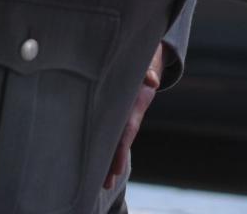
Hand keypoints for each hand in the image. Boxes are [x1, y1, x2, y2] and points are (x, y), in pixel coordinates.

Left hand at [104, 43, 163, 189]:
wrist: (148, 61)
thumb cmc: (143, 61)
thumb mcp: (146, 63)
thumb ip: (147, 71)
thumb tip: (151, 80)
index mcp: (135, 106)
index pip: (126, 131)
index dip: (120, 149)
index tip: (116, 168)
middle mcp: (129, 114)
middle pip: (120, 142)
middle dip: (114, 162)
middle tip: (107, 184)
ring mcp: (123, 116)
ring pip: (115, 140)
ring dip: (109, 159)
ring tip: (103, 182)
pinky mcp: (116, 114)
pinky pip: (110, 132)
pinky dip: (104, 146)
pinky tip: (95, 159)